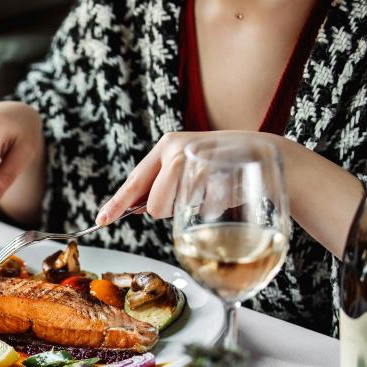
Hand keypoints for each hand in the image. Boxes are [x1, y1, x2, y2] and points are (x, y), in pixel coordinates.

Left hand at [96, 131, 224, 225]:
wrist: (265, 151)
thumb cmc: (219, 165)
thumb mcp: (184, 168)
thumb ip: (159, 184)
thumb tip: (132, 207)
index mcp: (165, 145)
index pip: (134, 182)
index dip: (117, 205)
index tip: (101, 220)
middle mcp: (178, 149)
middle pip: (156, 206)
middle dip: (169, 210)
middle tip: (191, 193)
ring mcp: (198, 160)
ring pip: (179, 209)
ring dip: (193, 207)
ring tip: (210, 186)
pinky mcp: (220, 174)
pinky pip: (206, 210)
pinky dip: (215, 207)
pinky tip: (224, 189)